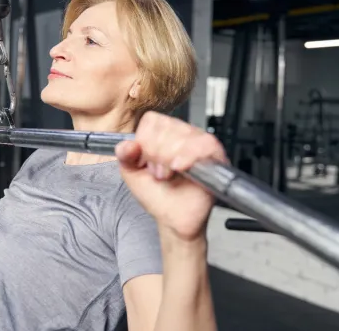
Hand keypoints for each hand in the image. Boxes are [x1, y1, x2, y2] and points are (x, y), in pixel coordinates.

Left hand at [115, 112, 227, 242]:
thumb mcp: (131, 174)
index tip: (145, 161)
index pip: (152, 120)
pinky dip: (188, 156)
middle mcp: (182, 134)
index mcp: (162, 134)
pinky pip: (203, 144)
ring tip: (169, 174)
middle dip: (156, 153)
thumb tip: (127, 145)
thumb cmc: (157, 196)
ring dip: (170, 158)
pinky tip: (179, 168)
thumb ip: (124, 155)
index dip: (145, 141)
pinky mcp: (215, 154)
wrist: (175, 218)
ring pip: (183, 134)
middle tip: (158, 171)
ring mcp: (199, 142)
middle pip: (166, 126)